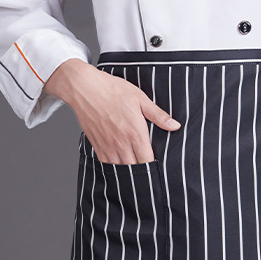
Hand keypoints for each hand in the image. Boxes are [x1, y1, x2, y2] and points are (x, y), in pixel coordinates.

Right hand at [43, 58, 180, 164]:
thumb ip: (158, 115)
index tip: (159, 165)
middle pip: (135, 169)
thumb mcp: (140, 98)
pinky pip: (106, 164)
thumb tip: (175, 126)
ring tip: (135, 167)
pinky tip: (119, 162)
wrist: (86, 88)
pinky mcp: (96, 145)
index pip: (148, 161)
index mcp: (135, 133)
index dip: (154, 166)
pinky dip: (114, 166)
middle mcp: (121, 143)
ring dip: (128, 170)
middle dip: (142, 170)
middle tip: (148, 169)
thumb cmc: (112, 90)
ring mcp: (107, 146)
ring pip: (120, 169)